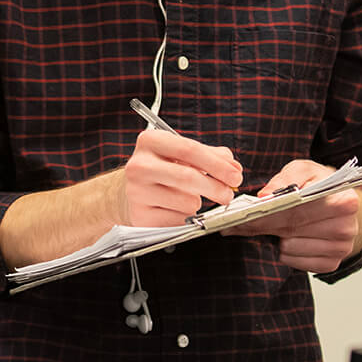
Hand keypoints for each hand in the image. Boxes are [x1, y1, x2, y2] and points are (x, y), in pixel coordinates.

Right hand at [119, 129, 241, 226]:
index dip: (218, 164)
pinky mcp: (140, 215)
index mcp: (150, 141)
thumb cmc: (159, 171)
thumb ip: (209, 156)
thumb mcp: (180, 155)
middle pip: (189, 177)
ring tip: (187, 197)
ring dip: (197, 203)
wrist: (125, 193)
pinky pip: (178, 220)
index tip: (236, 175)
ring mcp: (137, 192)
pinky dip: (185, 217)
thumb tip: (233, 167)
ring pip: (187, 202)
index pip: (190, 150)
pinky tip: (174, 209)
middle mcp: (139, 165)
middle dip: (216, 188)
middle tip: (228, 193)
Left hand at [223, 158, 361, 272]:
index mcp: (344, 201)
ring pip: (290, 248)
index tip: (244, 215)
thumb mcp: (303, 170)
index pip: (298, 210)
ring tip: (272, 227)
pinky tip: (288, 238)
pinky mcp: (331, 264)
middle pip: (291, 230)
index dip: (268, 213)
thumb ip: (285, 178)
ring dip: (275, 239)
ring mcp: (340, 249)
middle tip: (236, 225)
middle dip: (261, 226)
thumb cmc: (318, 184)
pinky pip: (295, 262)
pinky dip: (286, 252)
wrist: (338, 202)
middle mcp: (347, 228)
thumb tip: (264, 196)